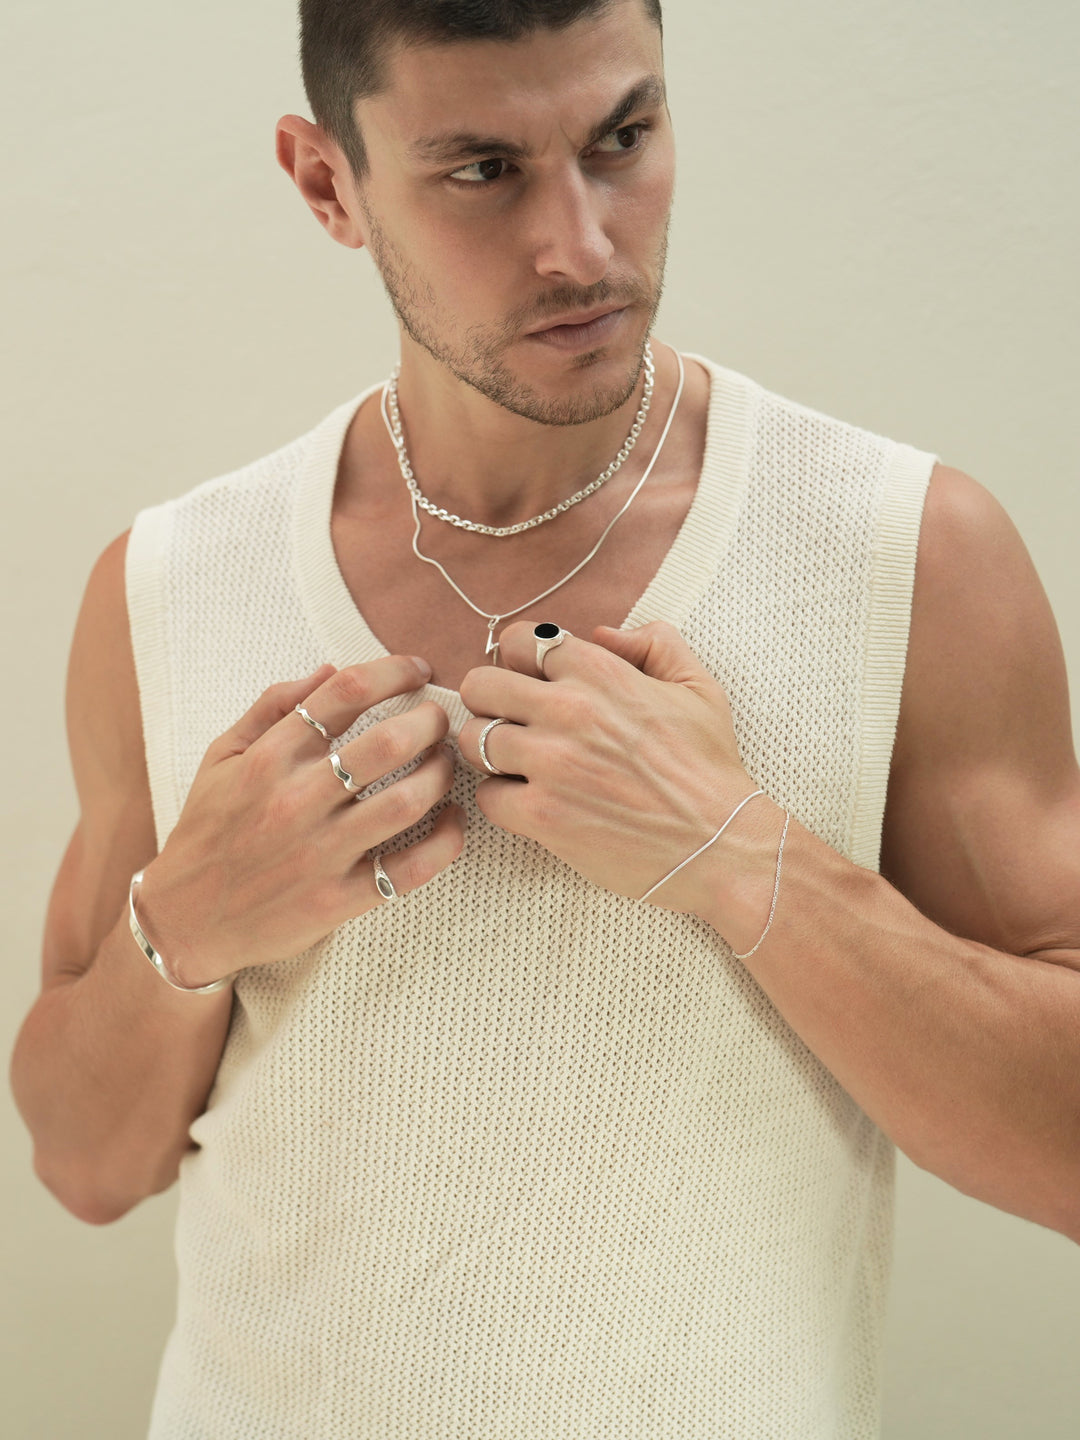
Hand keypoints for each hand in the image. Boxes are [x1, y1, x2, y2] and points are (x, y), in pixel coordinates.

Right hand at [136, 657, 464, 986]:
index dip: (393, 671)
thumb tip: (329, 669)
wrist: (184, 920)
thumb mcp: (222, 756)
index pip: (345, 692)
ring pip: (407, 802)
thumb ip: (272, 707)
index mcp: (269, 758)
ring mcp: (321, 853)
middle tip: (439, 719)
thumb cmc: (207, 830)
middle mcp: (297, 801)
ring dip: (441, 774)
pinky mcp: (339, 899)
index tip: (416, 669)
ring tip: (445, 762)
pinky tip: (453, 820)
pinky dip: (445, 841)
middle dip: (429, 721)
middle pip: (388, 743)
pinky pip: (410, 868)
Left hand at [458, 620, 764, 913]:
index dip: (517, 660)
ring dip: (490, 751)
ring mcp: (551, 763)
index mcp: (600, 672)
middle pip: (480, 685)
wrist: (720, 845)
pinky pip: (486, 796)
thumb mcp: (698, 686)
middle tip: (511, 722)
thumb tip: (604, 633)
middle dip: (490, 702)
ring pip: (474, 740)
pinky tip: (530, 802)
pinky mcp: (542, 815)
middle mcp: (568, 710)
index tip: (528, 681)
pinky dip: (501, 800)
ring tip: (517, 765)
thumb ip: (654, 643)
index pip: (518, 641)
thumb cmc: (709, 768)